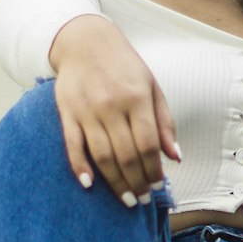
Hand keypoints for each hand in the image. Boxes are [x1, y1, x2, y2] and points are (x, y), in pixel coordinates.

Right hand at [50, 15, 179, 204]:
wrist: (84, 41)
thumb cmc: (123, 66)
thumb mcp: (151, 86)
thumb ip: (164, 122)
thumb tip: (175, 157)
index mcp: (136, 98)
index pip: (148, 144)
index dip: (154, 170)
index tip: (158, 186)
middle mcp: (111, 105)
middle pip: (126, 154)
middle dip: (137, 182)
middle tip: (141, 199)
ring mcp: (87, 110)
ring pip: (102, 155)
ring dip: (115, 182)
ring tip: (125, 199)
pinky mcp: (67, 112)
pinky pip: (73, 145)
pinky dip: (80, 167)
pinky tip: (89, 185)